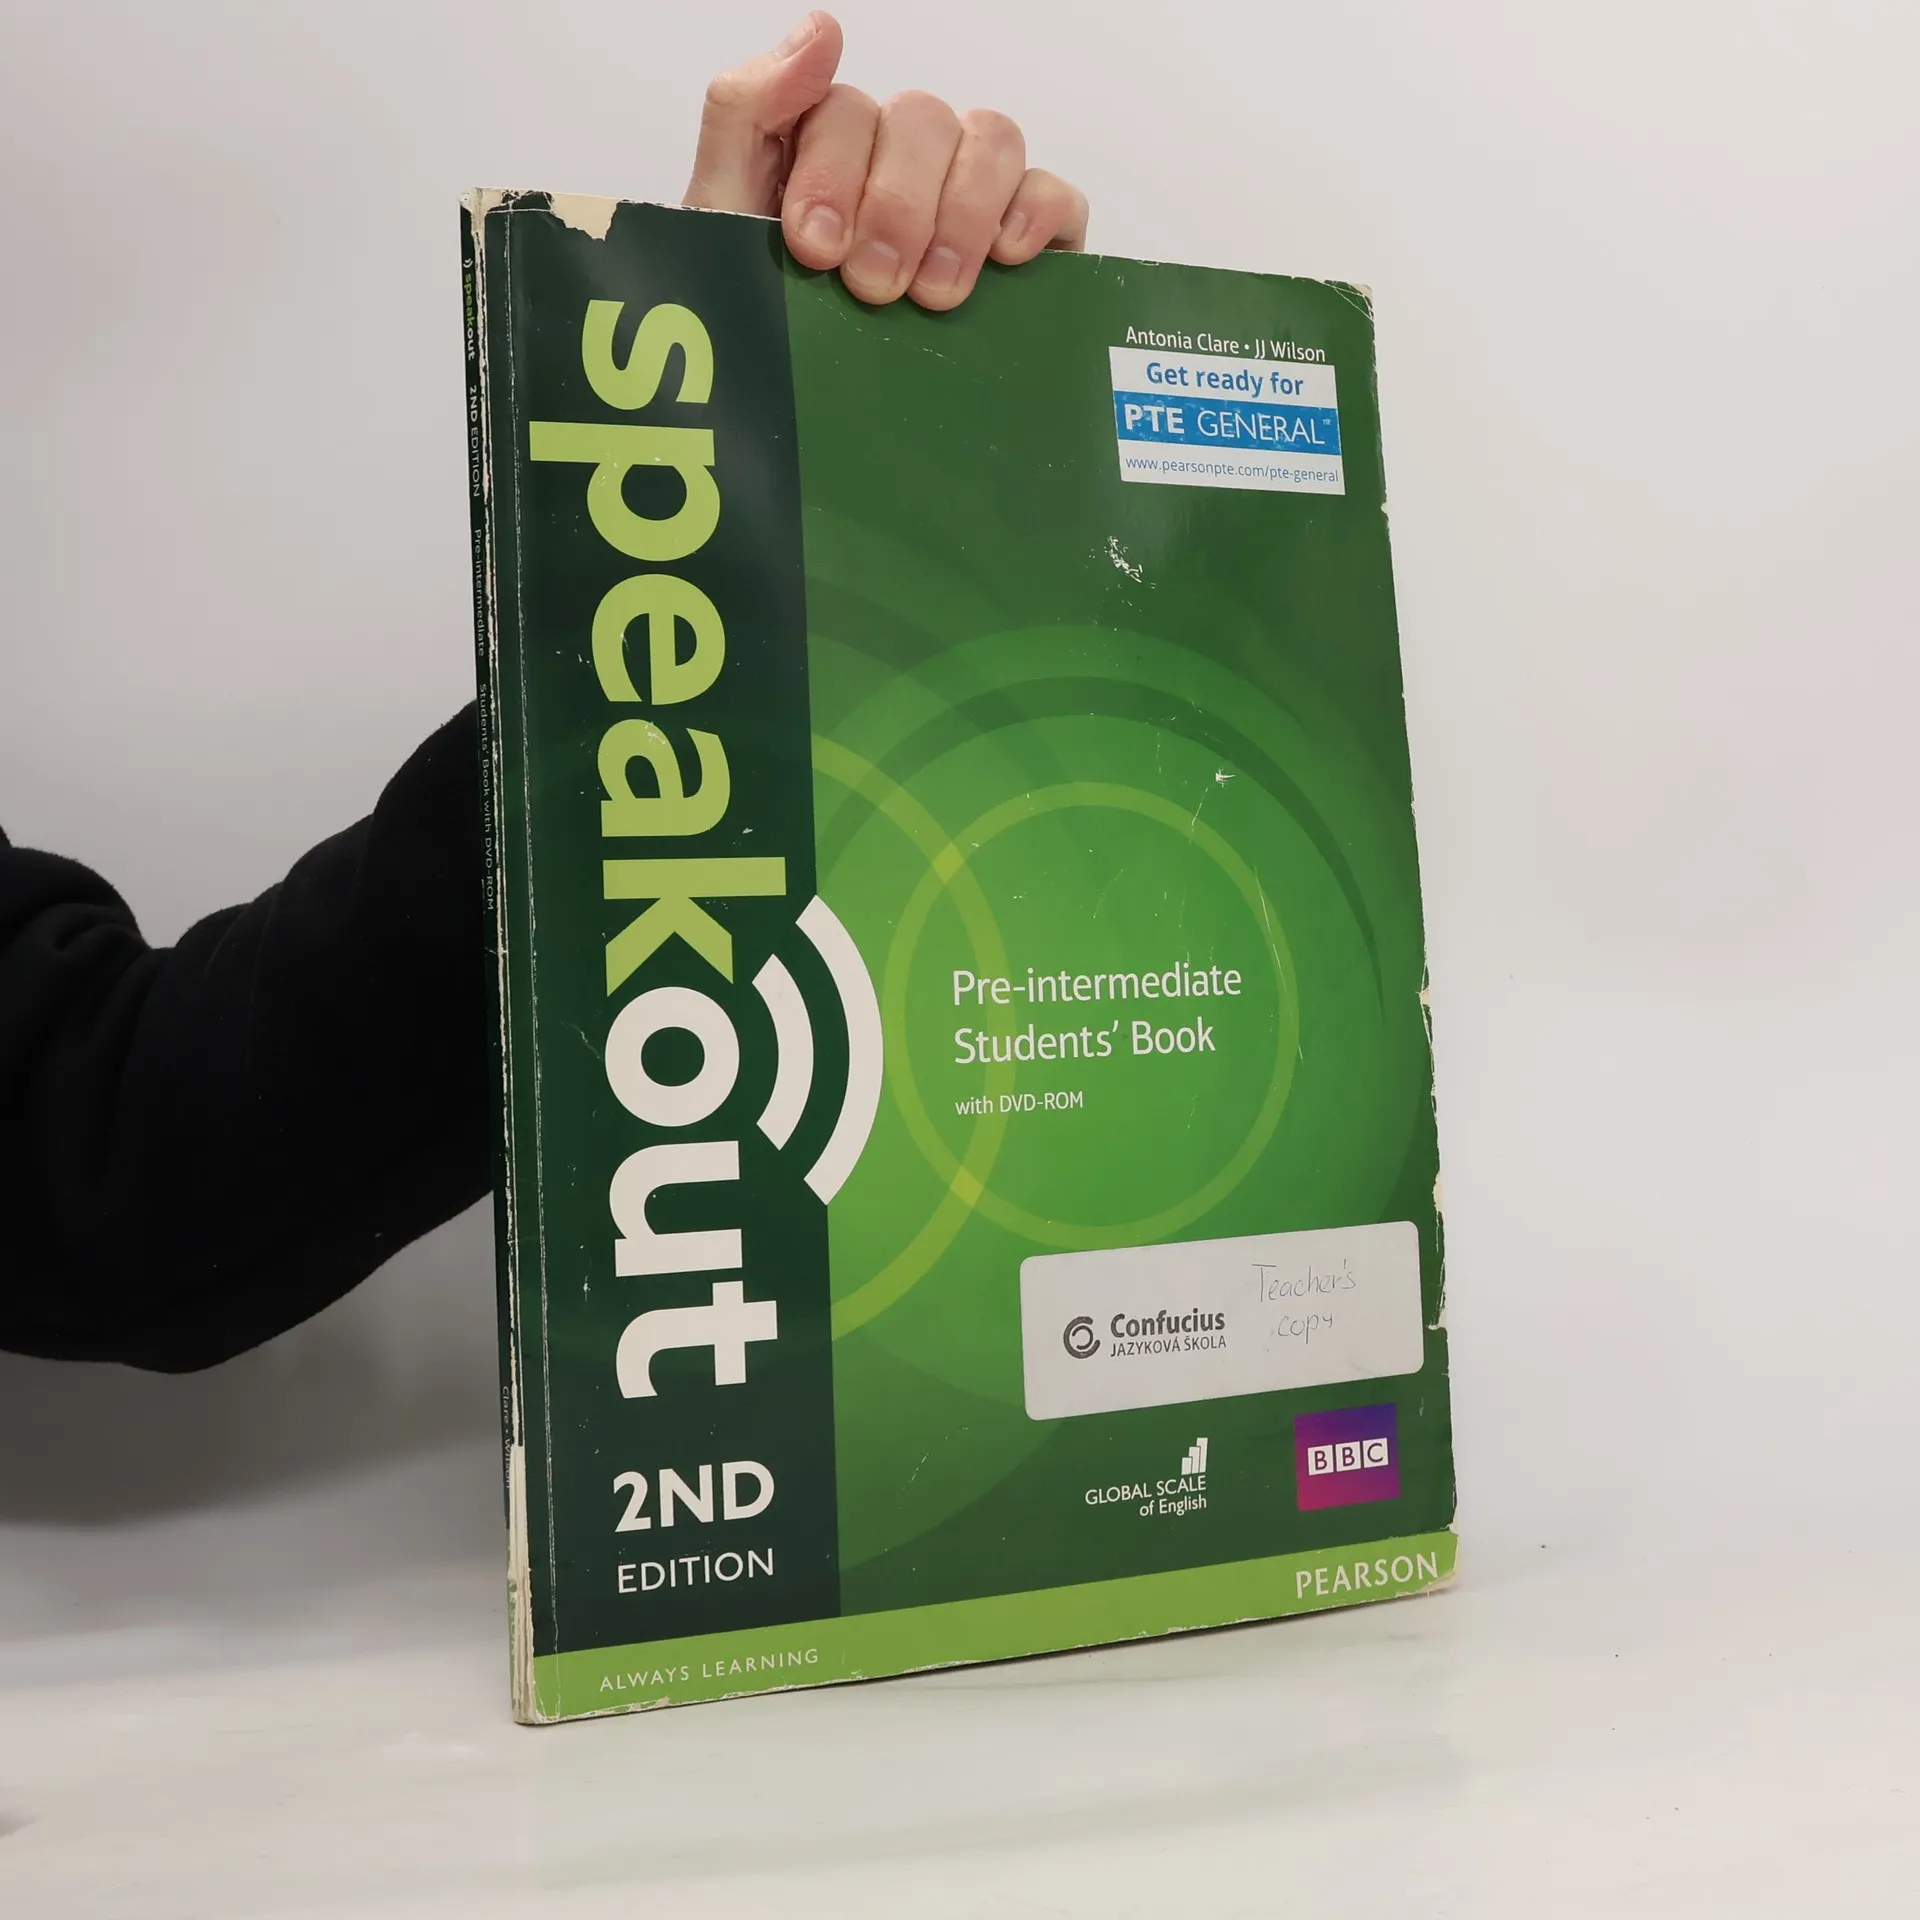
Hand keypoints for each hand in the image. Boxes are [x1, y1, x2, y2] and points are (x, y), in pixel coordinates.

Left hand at [684, 10, 1088, 310]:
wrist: (820, 437)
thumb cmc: (778, 337)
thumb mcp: (726, 225)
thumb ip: (744, 114)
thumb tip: (823, 30)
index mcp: (828, 155)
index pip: (844, 109)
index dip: (833, 170)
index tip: (816, 247)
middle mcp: (902, 163)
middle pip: (921, 119)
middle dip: (897, 205)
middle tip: (876, 287)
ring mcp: (969, 197)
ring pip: (991, 141)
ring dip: (962, 212)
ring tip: (936, 294)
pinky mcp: (1029, 241)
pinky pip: (1054, 193)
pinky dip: (1036, 213)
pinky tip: (1008, 258)